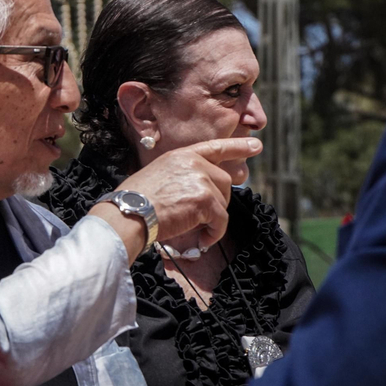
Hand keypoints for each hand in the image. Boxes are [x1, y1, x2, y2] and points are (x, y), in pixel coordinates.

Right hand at [98, 137, 261, 257]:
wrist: (129, 213)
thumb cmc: (135, 201)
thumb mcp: (158, 176)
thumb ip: (181, 176)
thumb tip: (198, 193)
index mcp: (181, 156)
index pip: (214, 147)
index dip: (237, 146)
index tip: (256, 146)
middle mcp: (193, 163)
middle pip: (224, 181)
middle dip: (218, 202)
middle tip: (202, 217)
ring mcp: (201, 179)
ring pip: (223, 202)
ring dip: (213, 220)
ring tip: (195, 229)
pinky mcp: (206, 199)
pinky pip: (221, 220)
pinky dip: (214, 233)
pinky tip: (202, 239)